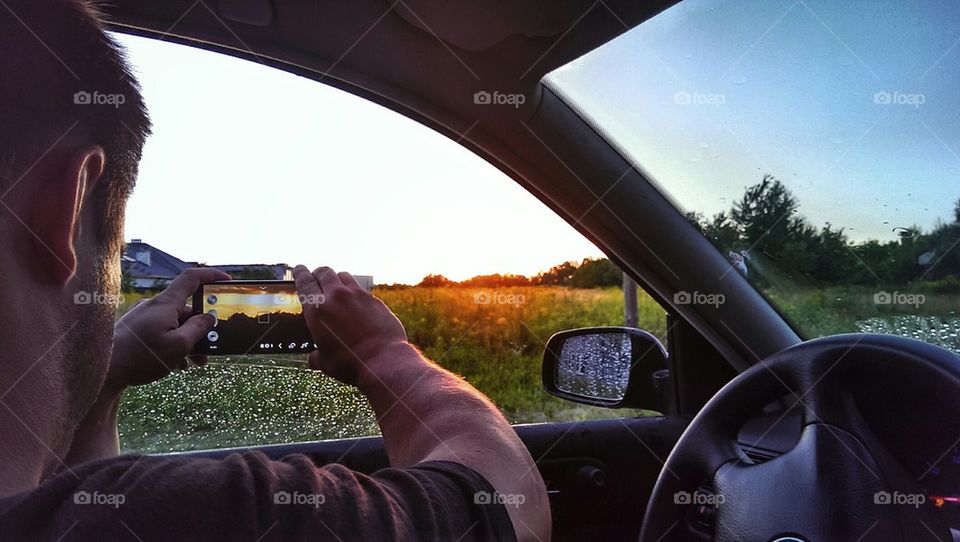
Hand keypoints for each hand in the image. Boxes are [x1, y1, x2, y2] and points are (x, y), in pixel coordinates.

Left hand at [106, 268, 229, 392]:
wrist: (102, 370)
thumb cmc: (140, 357)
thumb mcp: (178, 345)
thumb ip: (198, 329)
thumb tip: (209, 318)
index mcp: (166, 304)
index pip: (191, 278)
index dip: (211, 275)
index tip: (226, 281)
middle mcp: (154, 306)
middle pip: (187, 309)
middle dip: (202, 328)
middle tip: (210, 347)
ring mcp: (144, 318)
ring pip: (175, 323)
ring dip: (188, 340)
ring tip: (194, 362)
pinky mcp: (137, 330)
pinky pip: (162, 331)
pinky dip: (173, 344)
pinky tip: (176, 364)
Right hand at [293, 265, 407, 386]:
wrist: (383, 360)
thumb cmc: (350, 364)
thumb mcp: (325, 363)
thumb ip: (316, 356)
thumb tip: (313, 359)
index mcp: (317, 310)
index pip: (304, 282)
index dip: (299, 273)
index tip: (298, 268)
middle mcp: (336, 297)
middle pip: (324, 272)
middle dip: (318, 273)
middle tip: (316, 277)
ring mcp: (358, 295)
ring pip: (343, 276)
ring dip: (337, 279)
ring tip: (337, 287)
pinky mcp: (375, 300)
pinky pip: (361, 289)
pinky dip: (355, 293)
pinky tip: (357, 303)